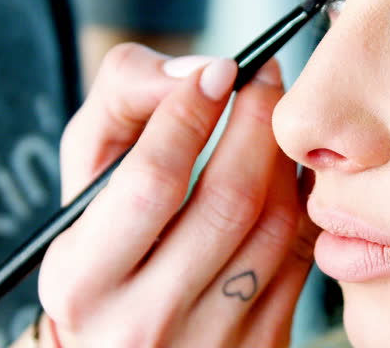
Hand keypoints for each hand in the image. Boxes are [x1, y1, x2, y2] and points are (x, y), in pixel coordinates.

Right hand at [38, 44, 319, 346]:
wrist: (131, 339)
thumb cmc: (108, 245)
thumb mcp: (87, 179)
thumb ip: (122, 104)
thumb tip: (197, 73)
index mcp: (84, 281)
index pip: (151, 180)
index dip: (191, 111)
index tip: (219, 69)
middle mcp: (144, 321)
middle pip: (228, 199)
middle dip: (255, 120)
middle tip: (265, 76)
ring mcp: (210, 339)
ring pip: (276, 225)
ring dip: (285, 156)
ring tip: (275, 121)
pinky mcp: (263, 345)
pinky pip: (303, 255)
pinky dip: (305, 199)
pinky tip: (291, 171)